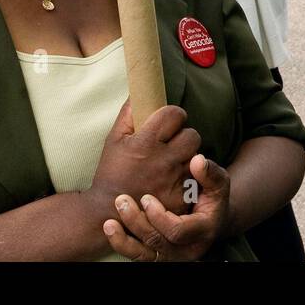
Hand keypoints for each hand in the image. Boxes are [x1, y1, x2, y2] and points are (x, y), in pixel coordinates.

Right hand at [87, 102, 201, 221]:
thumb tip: (138, 91)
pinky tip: (175, 181)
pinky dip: (188, 179)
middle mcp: (163, 160)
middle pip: (192, 136)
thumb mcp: (113, 140)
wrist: (108, 212)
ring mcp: (173, 180)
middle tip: (174, 144)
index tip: (169, 121)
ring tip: (173, 164)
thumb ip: (128, 114)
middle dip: (185, 136)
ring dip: (187, 158)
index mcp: (145, 143)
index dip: (173, 115)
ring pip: (196, 158)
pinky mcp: (180, 198)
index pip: (175, 114)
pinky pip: (195, 180)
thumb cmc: (111, 172)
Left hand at [103, 153, 230, 262]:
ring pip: (144, 255)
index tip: (146, 198)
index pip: (177, 231)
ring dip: (125, 239)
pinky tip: (111, 229)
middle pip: (157, 243)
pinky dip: (122, 244)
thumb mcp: (218, 183)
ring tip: (109, 223)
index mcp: (202, 231)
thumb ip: (209, 172)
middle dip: (137, 223)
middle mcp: (187, 250)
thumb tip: (197, 160)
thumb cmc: (212, 196)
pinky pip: (137, 257)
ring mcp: (171, 256)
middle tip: (121, 201)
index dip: (160, 217)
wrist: (210, 219)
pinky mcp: (158, 257)